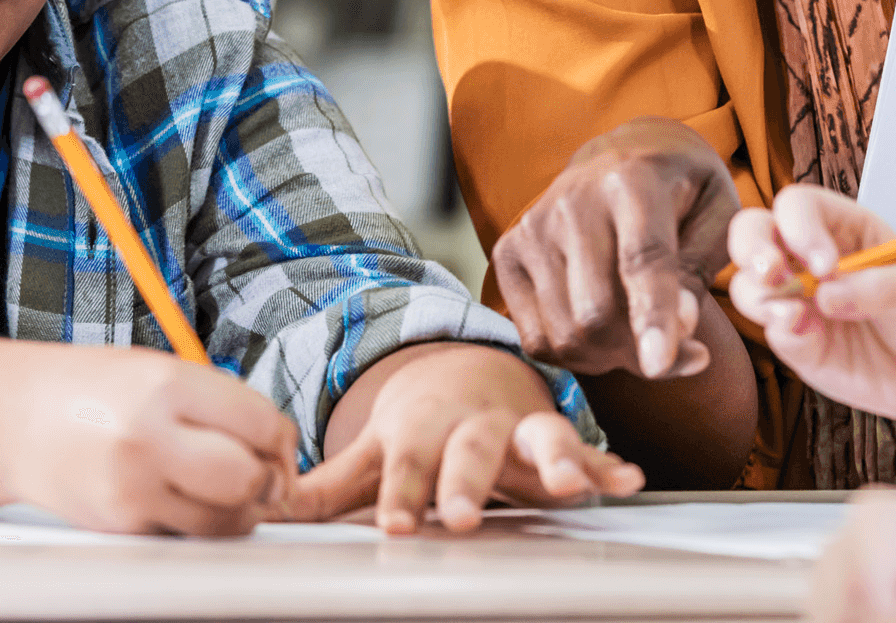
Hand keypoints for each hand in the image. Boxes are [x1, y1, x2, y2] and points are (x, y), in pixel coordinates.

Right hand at [0, 343, 299, 535]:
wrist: (13, 420)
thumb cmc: (94, 390)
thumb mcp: (161, 370)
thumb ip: (222, 404)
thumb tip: (280, 450)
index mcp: (166, 386)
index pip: (261, 424)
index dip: (282, 440)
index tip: (277, 443)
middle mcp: (147, 438)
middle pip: (248, 479)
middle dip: (267, 480)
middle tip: (260, 472)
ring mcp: (130, 488)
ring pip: (223, 520)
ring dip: (238, 509)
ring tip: (221, 486)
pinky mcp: (119, 525)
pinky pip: (186, 534)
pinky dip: (196, 522)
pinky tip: (179, 495)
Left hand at [289, 342, 643, 533]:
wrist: (469, 367)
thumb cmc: (419, 422)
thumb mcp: (374, 449)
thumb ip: (328, 485)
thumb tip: (267, 504)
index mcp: (422, 427)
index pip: (407, 464)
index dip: (402, 495)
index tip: (395, 527)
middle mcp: (474, 425)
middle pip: (471, 452)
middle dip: (467, 482)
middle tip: (461, 515)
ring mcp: (521, 429)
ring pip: (541, 439)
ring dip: (556, 460)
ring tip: (567, 484)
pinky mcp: (558, 441)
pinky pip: (591, 451)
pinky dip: (610, 466)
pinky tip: (629, 481)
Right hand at [492, 117, 739, 379]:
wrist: (623, 155)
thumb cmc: (682, 193)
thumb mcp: (717, 217)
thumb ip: (699, 273)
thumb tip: (680, 328)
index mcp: (633, 179)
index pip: (641, 258)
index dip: (653, 315)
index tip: (660, 364)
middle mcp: (572, 200)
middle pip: (596, 312)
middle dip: (639, 351)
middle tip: (672, 347)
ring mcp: (532, 227)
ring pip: (565, 333)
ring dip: (609, 357)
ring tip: (636, 332)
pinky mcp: (508, 253)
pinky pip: (536, 339)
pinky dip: (574, 356)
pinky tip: (600, 331)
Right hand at [725, 186, 895, 435]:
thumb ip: (878, 287)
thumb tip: (825, 295)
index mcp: (842, 227)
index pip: (798, 207)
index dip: (799, 227)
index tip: (824, 264)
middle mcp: (809, 258)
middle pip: (753, 233)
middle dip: (752, 250)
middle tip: (774, 277)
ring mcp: (800, 300)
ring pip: (748, 285)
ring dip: (760, 298)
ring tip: (799, 318)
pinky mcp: (799, 341)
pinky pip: (772, 332)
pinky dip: (783, 335)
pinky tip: (813, 340)